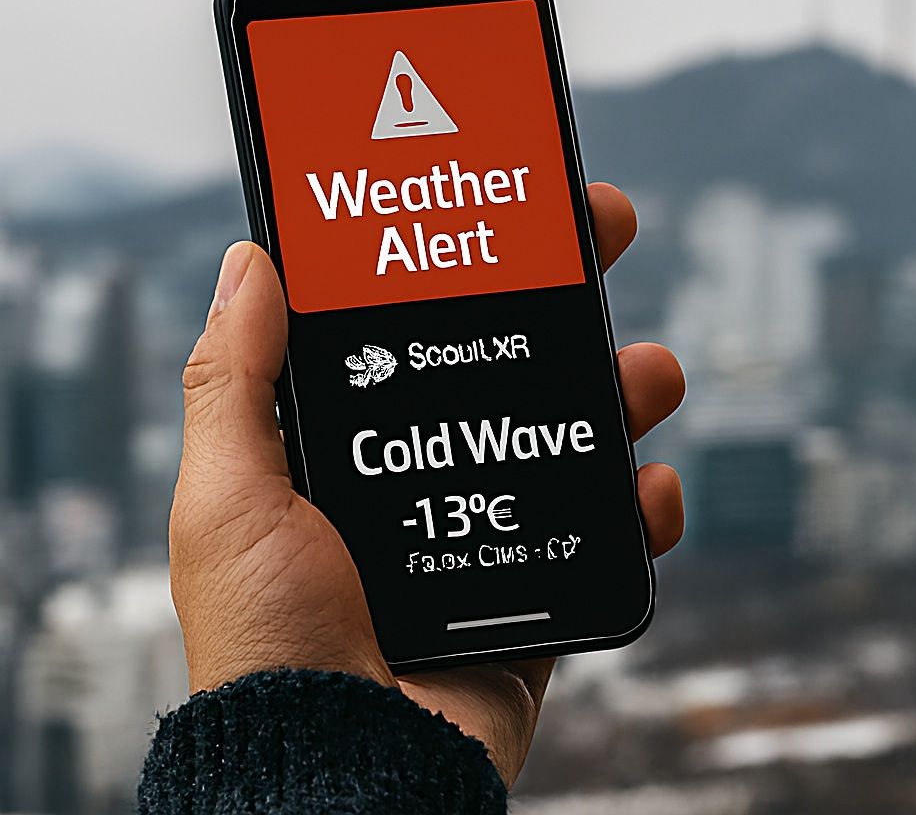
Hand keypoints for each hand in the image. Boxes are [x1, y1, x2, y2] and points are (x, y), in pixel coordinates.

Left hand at [170, 182, 684, 785]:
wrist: (344, 769)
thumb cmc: (267, 648)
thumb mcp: (228, 498)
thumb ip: (237, 382)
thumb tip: (251, 262)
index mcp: (353, 450)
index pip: (415, 327)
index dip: (463, 258)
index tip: (501, 198)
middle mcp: (426, 480)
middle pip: (511, 362)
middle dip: (565, 291)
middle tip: (605, 230)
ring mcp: (491, 535)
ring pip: (576, 438)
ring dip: (623, 388)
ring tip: (648, 370)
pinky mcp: (543, 594)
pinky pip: (612, 539)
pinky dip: (644, 510)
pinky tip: (649, 490)